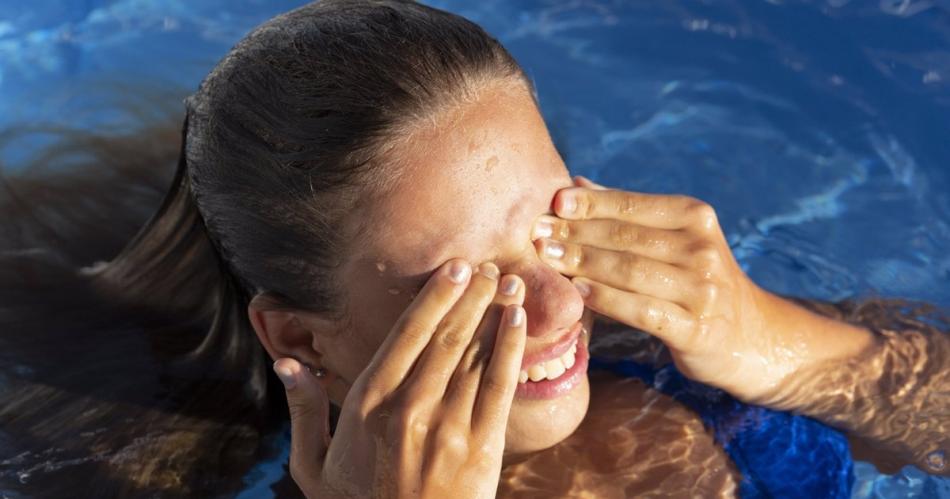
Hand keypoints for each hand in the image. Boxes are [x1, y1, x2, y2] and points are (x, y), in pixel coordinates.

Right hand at [272, 260, 526, 497]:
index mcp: (367, 404)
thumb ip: (304, 411)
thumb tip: (286, 364)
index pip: (405, 335)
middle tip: (488, 264)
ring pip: (474, 353)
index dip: (434, 297)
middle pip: (445, 336)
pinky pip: (499, 385)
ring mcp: (447, 427)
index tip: (454, 268)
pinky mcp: (481, 447)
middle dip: (470, 295)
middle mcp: (407, 407)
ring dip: (494, 310)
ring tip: (509, 279)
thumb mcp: (314, 467)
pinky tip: (519, 319)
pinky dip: (510, 347)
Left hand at [531, 177, 812, 401]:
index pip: (633, 205)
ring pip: (629, 271)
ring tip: (546, 259)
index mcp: (695, 217)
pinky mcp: (696, 328)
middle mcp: (702, 248)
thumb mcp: (674, 240)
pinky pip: (642, 311)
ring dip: (583, 263)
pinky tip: (578, 293)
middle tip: (536, 232)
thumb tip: (577, 184)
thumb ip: (628, 214)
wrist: (750, 336)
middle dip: (576, 233)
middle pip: (626, 237)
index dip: (590, 204)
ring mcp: (702, 289)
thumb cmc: (695, 281)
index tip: (553, 202)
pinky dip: (607, 300)